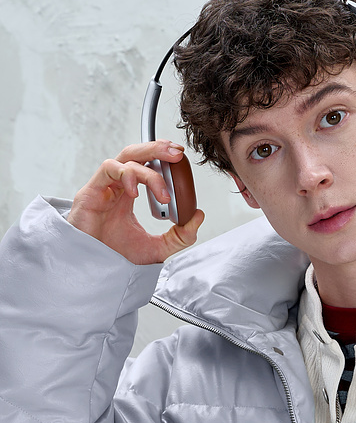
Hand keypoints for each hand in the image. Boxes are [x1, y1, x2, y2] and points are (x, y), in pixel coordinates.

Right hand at [66, 140, 204, 263]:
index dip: (163, 158)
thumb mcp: (157, 249)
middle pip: (136, 155)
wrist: (93, 273)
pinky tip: (136, 193)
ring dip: (149, 173)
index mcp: (128, 194)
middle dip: (158, 149)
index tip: (181, 160)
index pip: (147, 166)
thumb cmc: (115, 259)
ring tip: (165, 195)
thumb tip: (198, 216)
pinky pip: (109, 169)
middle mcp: (116, 187)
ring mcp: (103, 188)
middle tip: (177, 155)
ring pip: (126, 160)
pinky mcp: (90, 193)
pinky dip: (126, 175)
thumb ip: (179, 236)